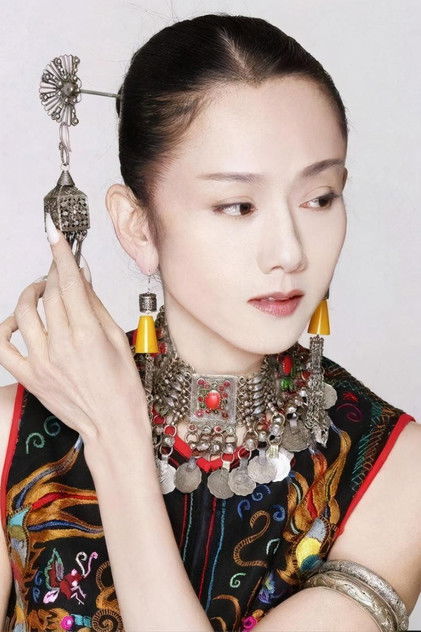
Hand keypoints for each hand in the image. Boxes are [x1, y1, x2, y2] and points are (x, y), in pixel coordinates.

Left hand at [0, 228, 148, 441]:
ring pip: (24, 311)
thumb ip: (95, 305)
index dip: (61, 255)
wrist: (113, 425)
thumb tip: (82, 277)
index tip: (55, 235)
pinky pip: (4, 345)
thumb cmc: (123, 387)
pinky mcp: (29, 376)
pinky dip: (6, 327)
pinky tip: (19, 321)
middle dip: (54, 273)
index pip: (69, 283)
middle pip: (49, 293)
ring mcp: (41, 361)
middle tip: (60, 268)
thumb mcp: (117, 339)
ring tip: (42, 291)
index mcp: (87, 334)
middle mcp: (61, 345)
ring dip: (32, 293)